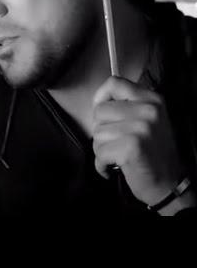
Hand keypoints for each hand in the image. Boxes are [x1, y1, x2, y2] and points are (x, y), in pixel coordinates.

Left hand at [92, 76, 188, 211]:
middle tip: (117, 143)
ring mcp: (141, 128)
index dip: (100, 97)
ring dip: (102, 149)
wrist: (169, 184)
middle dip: (102, 130)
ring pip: (97, 133)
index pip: (114, 83)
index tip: (103, 114)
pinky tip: (115, 166)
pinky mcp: (132, 146)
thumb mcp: (146, 121)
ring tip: (119, 155)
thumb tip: (97, 101)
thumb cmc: (152, 152)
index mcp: (152, 99)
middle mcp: (148, 110)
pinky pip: (99, 151)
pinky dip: (102, 163)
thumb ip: (126, 106)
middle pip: (99, 111)